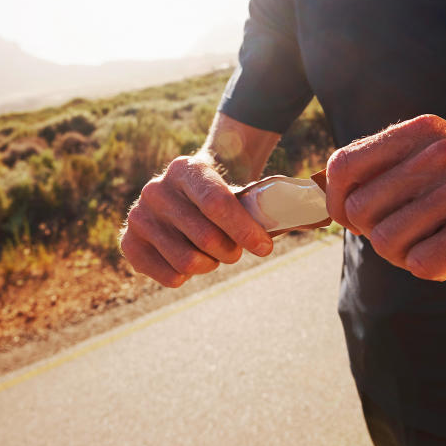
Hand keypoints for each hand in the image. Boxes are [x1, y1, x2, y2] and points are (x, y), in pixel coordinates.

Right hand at [120, 155, 274, 286]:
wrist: (184, 194)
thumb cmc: (220, 196)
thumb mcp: (239, 191)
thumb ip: (268, 206)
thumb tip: (317, 220)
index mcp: (186, 169)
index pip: (217, 203)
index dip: (244, 230)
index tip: (265, 248)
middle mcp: (156, 189)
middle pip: (206, 237)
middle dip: (231, 251)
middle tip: (235, 251)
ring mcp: (138, 215)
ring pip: (188, 261)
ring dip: (210, 265)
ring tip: (213, 256)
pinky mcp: (129, 242)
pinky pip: (169, 275)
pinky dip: (187, 276)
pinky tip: (190, 261)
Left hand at [324, 115, 445, 280]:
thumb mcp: (442, 159)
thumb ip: (390, 169)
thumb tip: (329, 197)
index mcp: (423, 132)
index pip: (344, 165)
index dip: (339, 201)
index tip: (357, 219)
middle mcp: (442, 151)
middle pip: (361, 211)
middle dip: (376, 235)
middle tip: (411, 237)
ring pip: (388, 242)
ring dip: (406, 256)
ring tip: (440, 243)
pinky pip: (424, 264)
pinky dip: (434, 270)